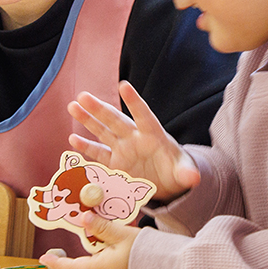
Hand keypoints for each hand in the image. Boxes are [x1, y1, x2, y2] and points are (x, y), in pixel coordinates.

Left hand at [39, 211, 137, 268]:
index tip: (45, 258)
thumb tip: (83, 219)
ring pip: (107, 267)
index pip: (72, 268)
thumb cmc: (148, 251)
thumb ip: (101, 227)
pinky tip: (135, 253)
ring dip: (111, 255)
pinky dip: (122, 262)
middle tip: (109, 236)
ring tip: (129, 244)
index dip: (57, 263)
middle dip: (98, 250)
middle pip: (94, 263)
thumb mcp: (122, 234)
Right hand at [67, 80, 199, 201]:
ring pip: (103, 131)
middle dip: (100, 109)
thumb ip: (186, 173)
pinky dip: (87, 147)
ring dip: (88, 120)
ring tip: (73, 106)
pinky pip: (99, 154)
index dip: (134, 102)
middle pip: (116, 120)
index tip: (123, 86)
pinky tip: (73, 139)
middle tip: (84, 96)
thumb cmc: (176, 171)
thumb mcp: (183, 172)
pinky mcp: (116, 163)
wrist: (167, 183)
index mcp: (153, 135)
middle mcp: (135, 138)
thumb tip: (194, 177)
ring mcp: (123, 149)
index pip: (143, 115)